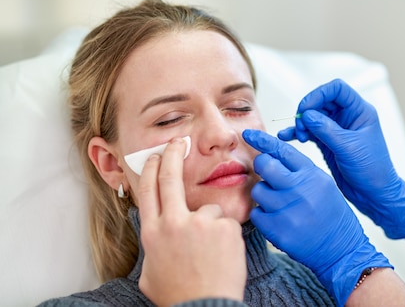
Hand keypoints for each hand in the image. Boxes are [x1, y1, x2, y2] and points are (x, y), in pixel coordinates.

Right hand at [137, 137, 245, 305]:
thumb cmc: (179, 294)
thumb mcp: (151, 272)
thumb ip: (155, 247)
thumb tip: (157, 235)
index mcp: (153, 233)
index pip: (147, 190)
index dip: (149, 168)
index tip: (153, 156)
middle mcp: (174, 223)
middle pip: (170, 177)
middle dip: (172, 154)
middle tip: (178, 142)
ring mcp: (201, 223)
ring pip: (208, 210)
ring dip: (211, 225)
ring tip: (212, 254)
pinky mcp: (225, 227)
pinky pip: (227, 223)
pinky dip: (227, 237)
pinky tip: (224, 256)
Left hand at [242, 129, 391, 306]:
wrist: (341, 248)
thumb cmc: (331, 214)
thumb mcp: (323, 184)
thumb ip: (299, 170)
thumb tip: (271, 155)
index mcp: (312, 175)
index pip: (282, 150)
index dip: (263, 140)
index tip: (249, 134)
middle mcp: (299, 189)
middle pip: (265, 165)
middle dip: (262, 167)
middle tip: (268, 176)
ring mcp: (287, 210)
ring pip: (258, 190)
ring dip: (263, 195)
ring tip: (278, 203)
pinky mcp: (278, 230)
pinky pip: (256, 214)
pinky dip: (262, 216)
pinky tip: (277, 219)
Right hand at [278, 78, 404, 238]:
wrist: (374, 194)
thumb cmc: (373, 170)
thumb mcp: (349, 148)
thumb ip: (327, 130)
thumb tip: (307, 115)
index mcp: (360, 112)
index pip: (337, 89)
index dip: (319, 94)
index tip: (306, 108)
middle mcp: (348, 117)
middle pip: (321, 101)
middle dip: (307, 111)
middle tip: (301, 126)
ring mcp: (337, 129)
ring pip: (313, 116)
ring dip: (302, 123)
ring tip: (298, 136)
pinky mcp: (327, 142)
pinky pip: (309, 131)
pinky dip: (297, 133)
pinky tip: (286, 137)